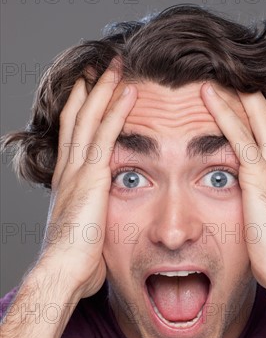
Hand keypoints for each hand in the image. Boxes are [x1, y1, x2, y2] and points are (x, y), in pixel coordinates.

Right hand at [37, 59, 136, 297]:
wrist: (63, 271)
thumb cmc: (77, 260)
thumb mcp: (86, 229)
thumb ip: (96, 214)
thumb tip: (105, 217)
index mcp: (69, 181)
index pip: (73, 135)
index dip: (79, 110)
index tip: (87, 90)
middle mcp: (70, 169)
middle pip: (78, 119)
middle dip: (90, 91)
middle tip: (100, 67)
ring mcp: (79, 171)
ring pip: (91, 119)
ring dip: (104, 90)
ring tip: (116, 66)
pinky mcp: (92, 177)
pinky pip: (107, 135)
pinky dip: (117, 111)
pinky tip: (129, 92)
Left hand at [201, 83, 265, 291]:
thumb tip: (256, 206)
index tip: (255, 90)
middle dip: (254, 90)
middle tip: (236, 70)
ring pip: (255, 114)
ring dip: (236, 91)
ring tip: (217, 70)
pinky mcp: (256, 174)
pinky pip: (236, 132)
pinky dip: (222, 110)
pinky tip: (206, 92)